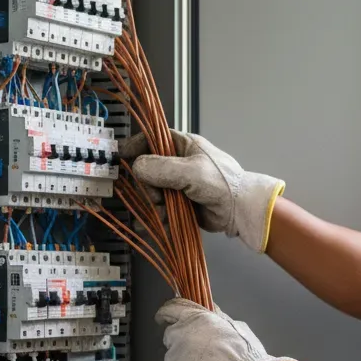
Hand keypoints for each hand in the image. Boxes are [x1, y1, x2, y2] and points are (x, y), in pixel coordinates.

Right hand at [123, 130, 284, 252]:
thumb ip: (162, 168)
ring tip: (166, 211)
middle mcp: (177, 162)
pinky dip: (160, 215)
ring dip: (155, 203)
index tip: (120, 155)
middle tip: (158, 196)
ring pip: (152, 190)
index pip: (151, 139)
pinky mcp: (179, 201)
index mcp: (182, 145)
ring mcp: (178, 182)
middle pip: (147, 169)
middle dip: (149, 185)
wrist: (240, 210)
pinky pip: (161, 206)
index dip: (135, 145)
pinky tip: (162, 222)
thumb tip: (137, 167)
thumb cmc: (222, 183)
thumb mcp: (191, 171)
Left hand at [155, 299, 307, 360]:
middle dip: (181, 343)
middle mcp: (182, 337)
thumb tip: (213, 312)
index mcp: (196, 320)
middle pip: (170, 337)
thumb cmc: (247, 358)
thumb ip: (219, 318)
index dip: (166, 314)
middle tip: (200, 353)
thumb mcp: (237, 327)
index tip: (164, 317)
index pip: (171, 310)